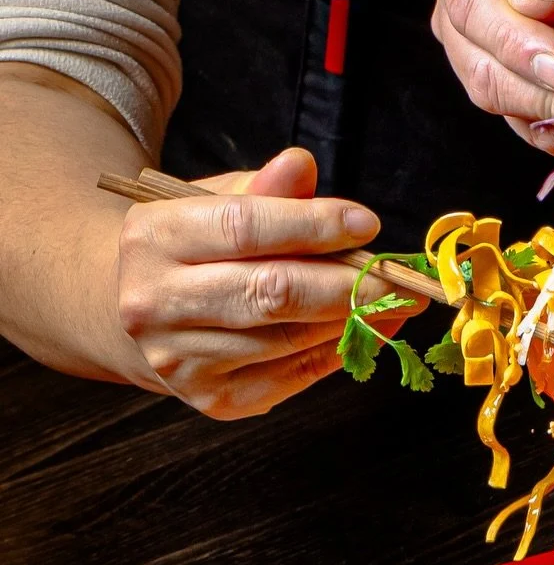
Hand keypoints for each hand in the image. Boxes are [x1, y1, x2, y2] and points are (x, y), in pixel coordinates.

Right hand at [115, 146, 416, 419]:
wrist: (140, 312)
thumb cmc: (196, 246)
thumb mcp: (219, 200)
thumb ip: (265, 188)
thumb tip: (302, 165)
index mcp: (153, 239)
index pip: (245, 228)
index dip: (314, 225)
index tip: (367, 224)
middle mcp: (155, 304)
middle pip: (272, 292)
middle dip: (350, 284)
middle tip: (402, 277)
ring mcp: (180, 360)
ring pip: (289, 338)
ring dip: (352, 318)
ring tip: (393, 299)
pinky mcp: (211, 399)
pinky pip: (294, 375)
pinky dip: (339, 350)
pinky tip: (368, 328)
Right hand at [432, 0, 553, 151]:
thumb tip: (533, 3)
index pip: (469, 2)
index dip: (512, 40)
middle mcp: (462, 2)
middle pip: (476, 60)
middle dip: (534, 85)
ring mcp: (484, 47)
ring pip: (497, 95)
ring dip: (551, 108)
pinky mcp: (516, 82)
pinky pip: (525, 121)